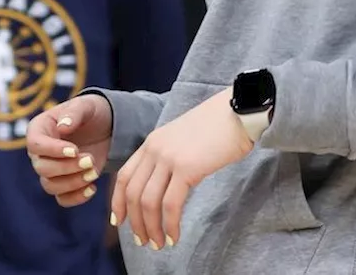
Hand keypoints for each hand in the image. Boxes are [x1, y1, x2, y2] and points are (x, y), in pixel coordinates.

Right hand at [26, 94, 114, 206]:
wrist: (107, 127)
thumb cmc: (92, 112)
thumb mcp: (86, 106)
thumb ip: (74, 113)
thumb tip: (62, 127)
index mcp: (39, 129)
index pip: (35, 144)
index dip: (52, 150)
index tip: (75, 150)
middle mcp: (40, 152)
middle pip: (42, 168)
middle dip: (67, 167)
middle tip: (90, 159)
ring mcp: (51, 169)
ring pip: (50, 186)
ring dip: (73, 183)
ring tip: (94, 171)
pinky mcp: (64, 183)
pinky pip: (62, 199)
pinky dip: (76, 198)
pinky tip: (93, 188)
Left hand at [110, 89, 253, 250]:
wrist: (238, 111)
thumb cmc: (218, 127)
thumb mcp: (183, 140)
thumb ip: (170, 158)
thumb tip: (166, 185)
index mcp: (152, 142)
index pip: (124, 176)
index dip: (117, 202)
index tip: (119, 221)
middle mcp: (154, 149)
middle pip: (132, 192)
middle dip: (135, 222)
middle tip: (143, 241)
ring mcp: (168, 158)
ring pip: (147, 202)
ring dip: (151, 227)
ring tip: (159, 243)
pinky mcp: (186, 168)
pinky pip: (170, 204)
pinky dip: (170, 224)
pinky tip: (174, 236)